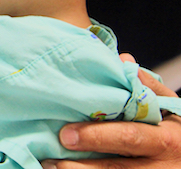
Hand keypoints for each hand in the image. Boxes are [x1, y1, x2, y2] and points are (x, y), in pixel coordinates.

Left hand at [42, 53, 180, 167]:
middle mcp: (160, 166)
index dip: (96, 137)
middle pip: (116, 168)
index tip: (65, 134)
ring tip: (48, 167)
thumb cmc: (176, 131)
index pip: (129, 138)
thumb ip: (148, 86)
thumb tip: (123, 60)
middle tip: (50, 159)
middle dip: (81, 165)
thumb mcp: (171, 108)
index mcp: (165, 139)